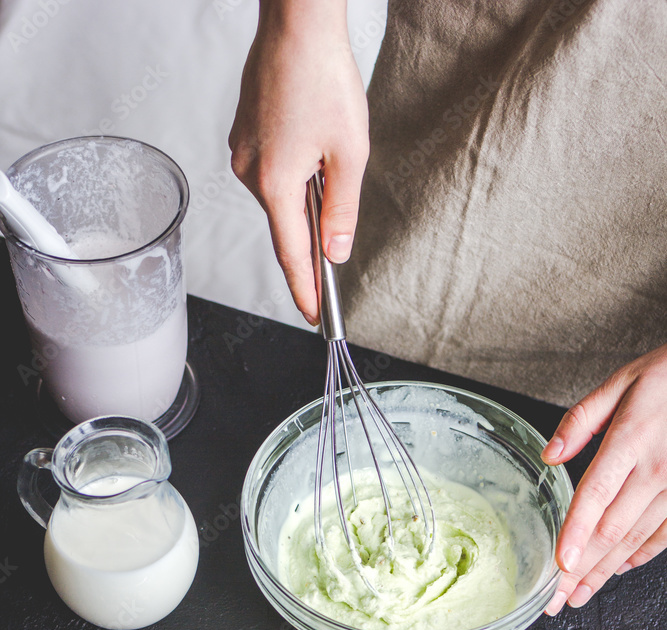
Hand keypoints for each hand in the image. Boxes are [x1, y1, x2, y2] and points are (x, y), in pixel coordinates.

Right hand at [229, 0, 368, 323]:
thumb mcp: (350, 154)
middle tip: (336, 237)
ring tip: (330, 156)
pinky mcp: (244, 136)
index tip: (315, 315)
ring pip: (280, 196)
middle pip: (285, 225)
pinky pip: (271, 171)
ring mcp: (242, 153)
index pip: (292, 254)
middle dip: (311, 237)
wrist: (297, 23)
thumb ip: (342, 210)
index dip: (306, 288)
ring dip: (305, 195)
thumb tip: (336, 252)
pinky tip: (313, 145)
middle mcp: (250, 172)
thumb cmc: (324, 78)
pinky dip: (293, 174)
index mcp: (275, 184)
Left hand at [542, 344, 666, 614]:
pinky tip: (619, 570)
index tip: (560, 566)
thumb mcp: (624, 380)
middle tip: (556, 600)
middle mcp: (657, 471)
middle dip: (581, 570)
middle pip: (611, 530)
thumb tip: (550, 455)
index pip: (596, 495)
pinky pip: (665, 534)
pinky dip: (640, 555)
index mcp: (632, 440)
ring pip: (636, 539)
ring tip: (579, 595)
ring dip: (605, 572)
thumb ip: (583, 419)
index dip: (577, 533)